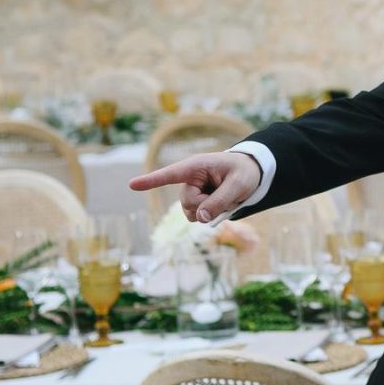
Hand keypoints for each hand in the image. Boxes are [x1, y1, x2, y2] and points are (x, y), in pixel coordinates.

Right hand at [127, 149, 260, 223]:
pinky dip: (211, 215)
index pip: (170, 174)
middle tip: (229, 194)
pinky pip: (197, 216)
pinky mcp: (196, 201)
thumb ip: (219, 201)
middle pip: (188, 203)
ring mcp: (192, 191)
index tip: (131, 185)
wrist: (252, 173)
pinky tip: (221, 204)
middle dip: (208, 205)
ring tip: (226, 197)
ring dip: (210, 211)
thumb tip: (200, 218)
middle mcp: (189, 178)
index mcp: (196, 166)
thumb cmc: (244, 172)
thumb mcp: (238, 185)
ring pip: (191, 212)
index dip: (151, 181)